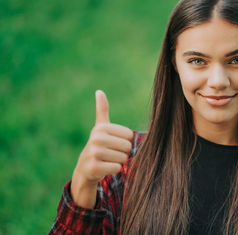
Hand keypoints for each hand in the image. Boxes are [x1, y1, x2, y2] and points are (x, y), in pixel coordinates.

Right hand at [70, 90, 132, 207]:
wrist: (84, 169)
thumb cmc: (98, 146)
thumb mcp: (100, 127)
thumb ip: (102, 110)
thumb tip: (99, 91)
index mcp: (101, 128)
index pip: (129, 135)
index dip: (124, 141)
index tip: (113, 143)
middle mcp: (96, 139)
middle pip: (127, 146)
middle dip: (122, 152)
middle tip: (110, 154)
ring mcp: (93, 153)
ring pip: (123, 158)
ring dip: (118, 161)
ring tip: (107, 160)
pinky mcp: (93, 168)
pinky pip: (117, 168)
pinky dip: (114, 170)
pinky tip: (104, 168)